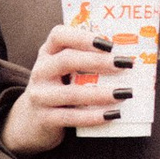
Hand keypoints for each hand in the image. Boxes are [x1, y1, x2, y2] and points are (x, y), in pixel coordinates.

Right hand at [1, 19, 131, 158]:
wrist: (31, 122)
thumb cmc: (58, 89)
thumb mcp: (64, 71)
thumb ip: (87, 62)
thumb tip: (128, 58)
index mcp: (47, 53)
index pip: (59, 35)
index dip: (83, 37)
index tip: (109, 43)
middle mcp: (41, 71)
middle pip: (67, 60)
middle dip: (98, 61)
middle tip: (125, 64)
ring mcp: (40, 95)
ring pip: (71, 93)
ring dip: (101, 93)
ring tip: (125, 93)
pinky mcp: (44, 118)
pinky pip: (71, 117)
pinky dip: (93, 116)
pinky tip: (113, 115)